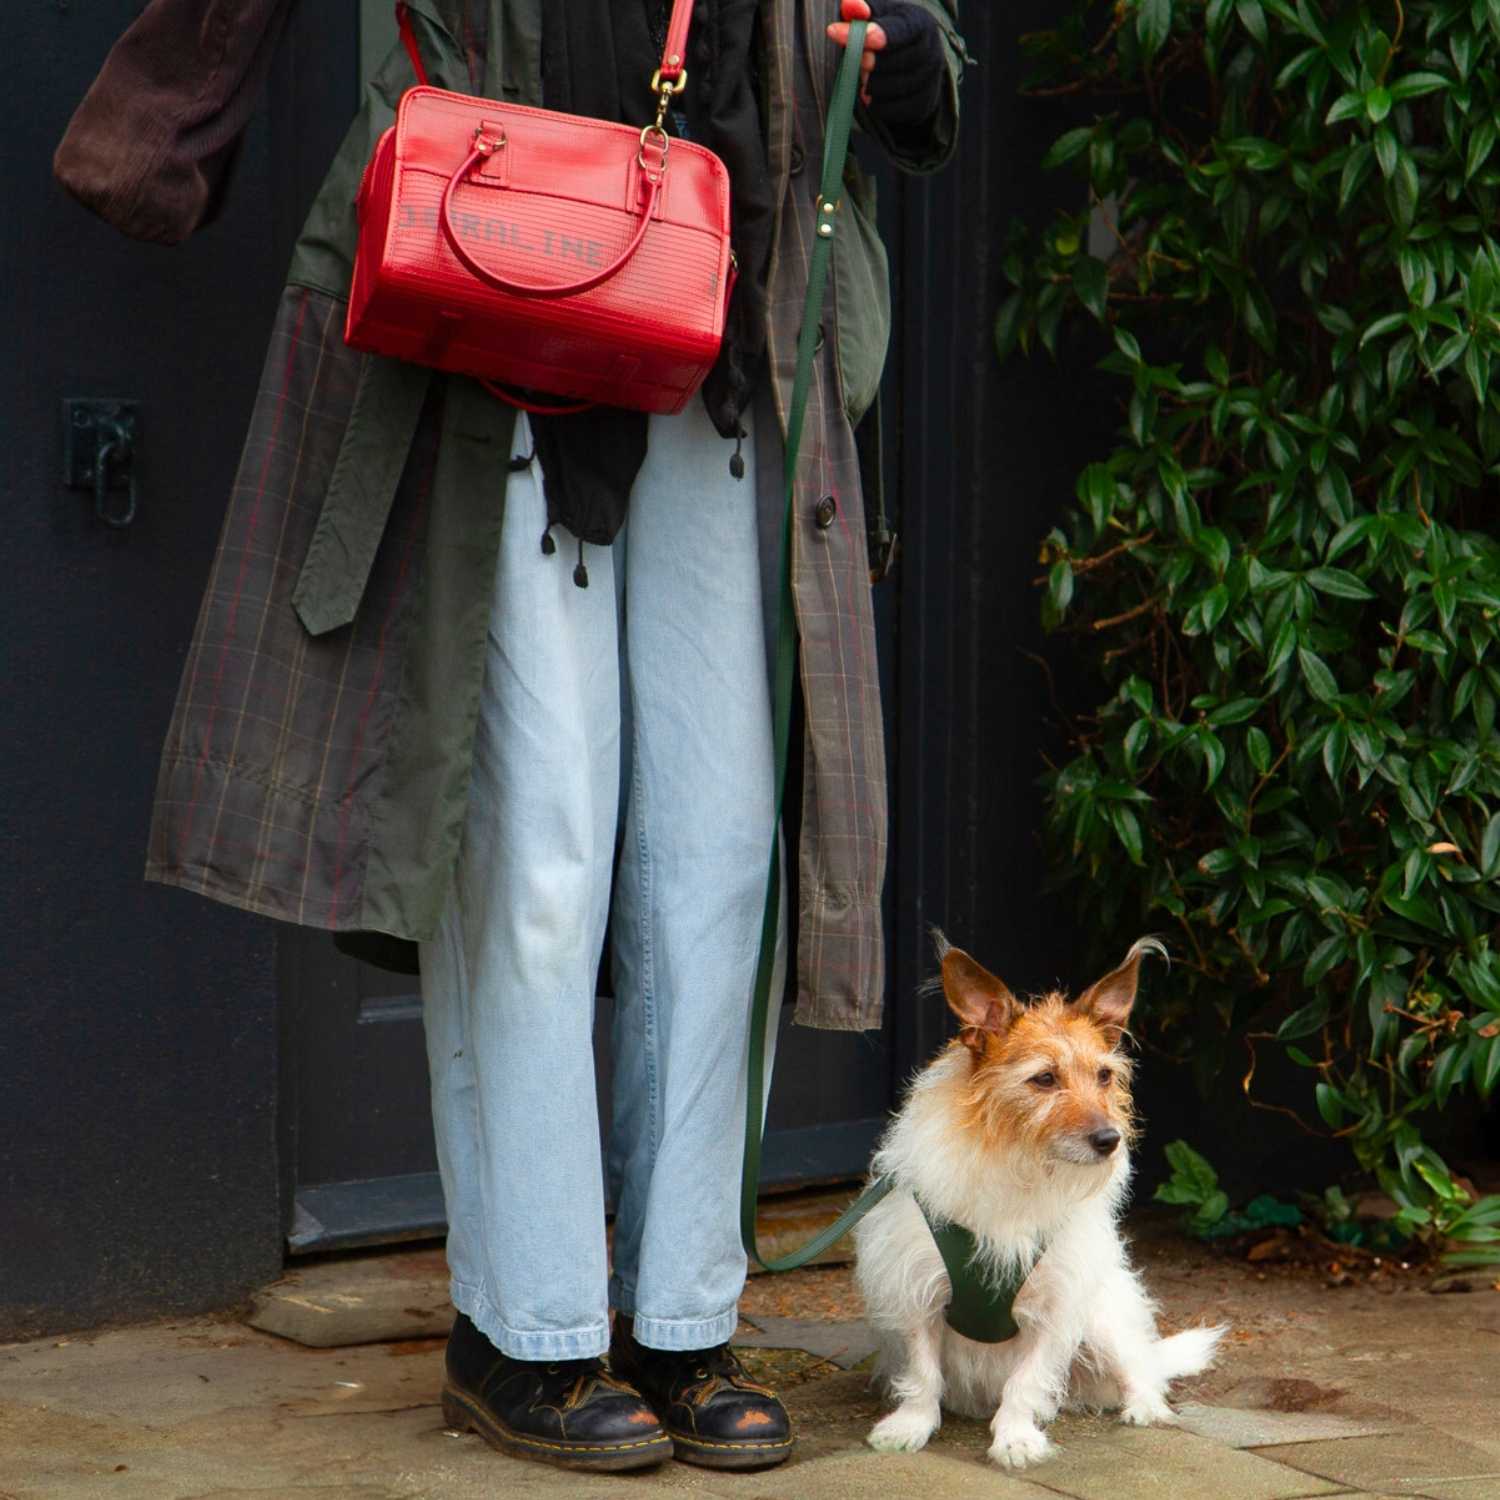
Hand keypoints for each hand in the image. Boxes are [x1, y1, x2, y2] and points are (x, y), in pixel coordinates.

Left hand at [827, 1, 944, 124]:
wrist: (911, 59)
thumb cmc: (888, 34)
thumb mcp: (876, 16)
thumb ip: (860, 10)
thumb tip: (849, 5)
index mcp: (919, 22)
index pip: (900, 31)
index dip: (878, 36)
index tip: (858, 38)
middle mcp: (932, 49)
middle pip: (900, 60)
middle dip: (873, 64)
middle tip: (859, 63)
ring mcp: (931, 78)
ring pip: (898, 87)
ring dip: (873, 86)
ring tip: (863, 79)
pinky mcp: (925, 103)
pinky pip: (897, 109)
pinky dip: (878, 105)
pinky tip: (870, 96)